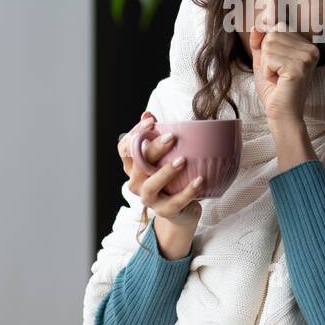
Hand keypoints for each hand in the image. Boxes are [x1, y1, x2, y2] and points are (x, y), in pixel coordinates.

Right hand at [118, 112, 202, 255]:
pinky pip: (175, 201)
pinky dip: (188, 191)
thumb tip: (148, 113)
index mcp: (133, 167)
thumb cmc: (173, 178)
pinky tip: (200, 180)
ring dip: (165, 172)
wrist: (182, 211)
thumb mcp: (165, 156)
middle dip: (154, 150)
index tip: (151, 121)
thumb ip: (158, 135)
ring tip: (183, 160)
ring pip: (151, 186)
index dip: (134, 134)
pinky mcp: (165, 211)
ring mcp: (149, 199)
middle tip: (172, 137)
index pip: (125, 148)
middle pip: (138, 165)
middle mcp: (136, 183)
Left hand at [250, 22, 318, 125]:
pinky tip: (278, 81)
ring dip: (266, 64)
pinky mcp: (299, 67)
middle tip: (276, 74)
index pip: (278, 27)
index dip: (267, 46)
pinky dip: (267, 71)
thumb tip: (256, 25)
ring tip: (277, 78)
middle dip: (267, 56)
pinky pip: (269, 58)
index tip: (276, 66)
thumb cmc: (274, 90)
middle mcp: (311, 49)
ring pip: (269, 44)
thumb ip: (260, 42)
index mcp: (307, 46)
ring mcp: (307, 57)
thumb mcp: (264, 61)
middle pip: (273, 33)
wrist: (281, 114)